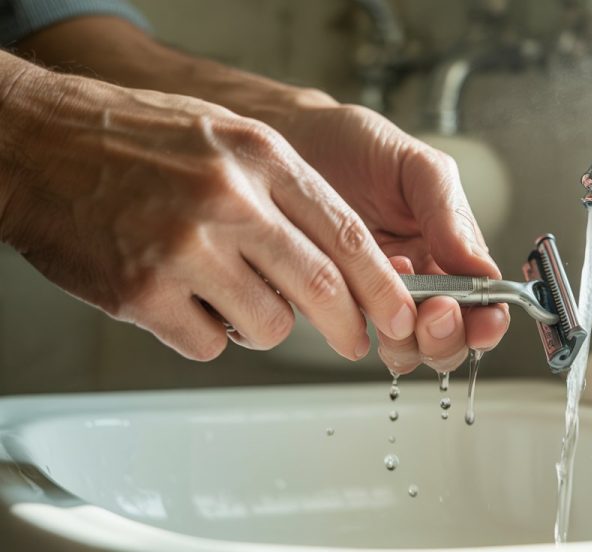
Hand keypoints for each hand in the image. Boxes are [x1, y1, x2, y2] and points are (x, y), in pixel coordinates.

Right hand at [0, 63, 420, 360]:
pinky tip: (185, 302)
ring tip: (231, 295)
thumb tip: (335, 256)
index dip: (381, 284)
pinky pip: (210, 344)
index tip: (399, 313)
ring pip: (269, 326)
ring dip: (263, 324)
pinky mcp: (144, 294)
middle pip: (321, 288)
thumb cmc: (133, 139)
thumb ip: (284, 192)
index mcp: (259, 157)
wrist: (37, 141)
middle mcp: (229, 201)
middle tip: (354, 342)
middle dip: (348, 326)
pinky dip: (208, 334)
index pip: (345, 235)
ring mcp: (185, 249)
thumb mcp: (227, 138)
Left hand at [263, 100, 510, 373]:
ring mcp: (378, 296)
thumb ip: (450, 214)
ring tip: (395, 288)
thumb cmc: (357, 147)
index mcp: (451, 251)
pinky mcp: (338, 302)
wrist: (295, 138)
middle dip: (448, 335)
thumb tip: (482, 269)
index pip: (483, 303)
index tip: (483, 320)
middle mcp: (420, 280)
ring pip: (408, 349)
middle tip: (436, 309)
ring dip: (408, 339)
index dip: (487, 321)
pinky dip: (363, 329)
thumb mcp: (417, 167)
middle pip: (450, 338)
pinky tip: (356, 289)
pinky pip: (358, 336)